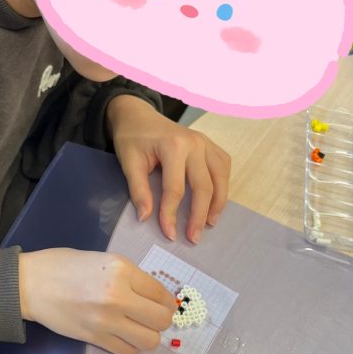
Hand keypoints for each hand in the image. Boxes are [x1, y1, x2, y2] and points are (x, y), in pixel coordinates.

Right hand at [19, 248, 174, 353]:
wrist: (31, 284)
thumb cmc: (64, 265)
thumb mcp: (104, 259)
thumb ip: (130, 277)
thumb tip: (154, 295)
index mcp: (122, 270)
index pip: (162, 294)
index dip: (168, 301)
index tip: (164, 304)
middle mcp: (118, 296)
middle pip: (161, 320)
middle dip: (161, 320)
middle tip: (152, 316)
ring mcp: (106, 320)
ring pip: (148, 341)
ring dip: (147, 336)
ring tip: (137, 327)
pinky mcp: (94, 338)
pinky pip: (126, 351)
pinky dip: (129, 345)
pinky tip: (121, 334)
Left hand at [106, 96, 230, 243]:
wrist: (137, 115)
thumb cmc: (132, 138)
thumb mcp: (129, 163)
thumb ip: (138, 190)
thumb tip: (145, 218)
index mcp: (173, 146)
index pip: (175, 189)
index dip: (171, 215)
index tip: (169, 234)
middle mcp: (194, 143)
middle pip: (203, 186)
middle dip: (199, 215)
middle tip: (194, 238)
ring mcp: (205, 142)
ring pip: (220, 177)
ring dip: (217, 203)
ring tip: (209, 224)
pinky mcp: (209, 144)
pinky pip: (223, 166)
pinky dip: (222, 186)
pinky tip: (215, 201)